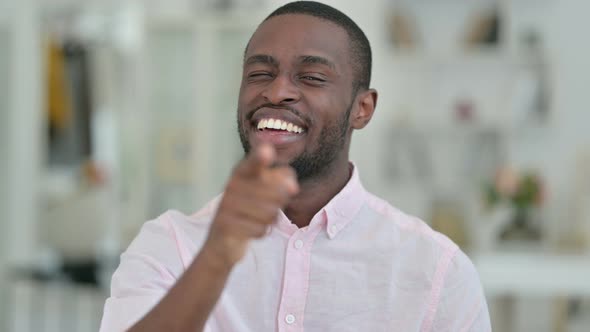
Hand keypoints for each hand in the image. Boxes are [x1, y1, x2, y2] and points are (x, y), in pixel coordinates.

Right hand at [204, 143, 298, 267]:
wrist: (222, 239)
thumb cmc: (250, 208)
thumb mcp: (267, 188)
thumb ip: (283, 178)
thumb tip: (292, 186)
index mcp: (242, 172)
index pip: (253, 164)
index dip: (260, 158)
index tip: (267, 151)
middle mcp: (232, 186)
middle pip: (275, 192)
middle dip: (280, 201)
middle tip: (274, 204)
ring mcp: (226, 206)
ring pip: (269, 212)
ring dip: (271, 218)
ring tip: (262, 218)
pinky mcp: (225, 226)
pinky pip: (259, 229)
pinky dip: (262, 232)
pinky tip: (253, 229)